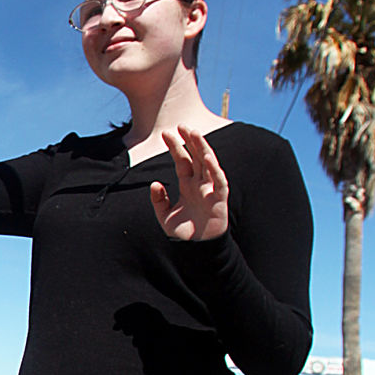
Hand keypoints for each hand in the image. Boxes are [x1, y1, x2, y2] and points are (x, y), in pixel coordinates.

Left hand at [150, 126, 228, 240]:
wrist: (197, 250)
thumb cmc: (185, 233)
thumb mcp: (165, 216)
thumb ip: (159, 201)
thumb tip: (154, 184)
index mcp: (187, 185)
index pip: (182, 161)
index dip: (175, 147)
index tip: (165, 133)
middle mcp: (199, 184)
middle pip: (195, 157)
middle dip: (189, 140)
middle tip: (181, 125)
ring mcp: (210, 189)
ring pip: (208, 163)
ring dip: (202, 148)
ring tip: (194, 133)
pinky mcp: (219, 199)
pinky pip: (218, 181)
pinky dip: (213, 169)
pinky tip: (206, 157)